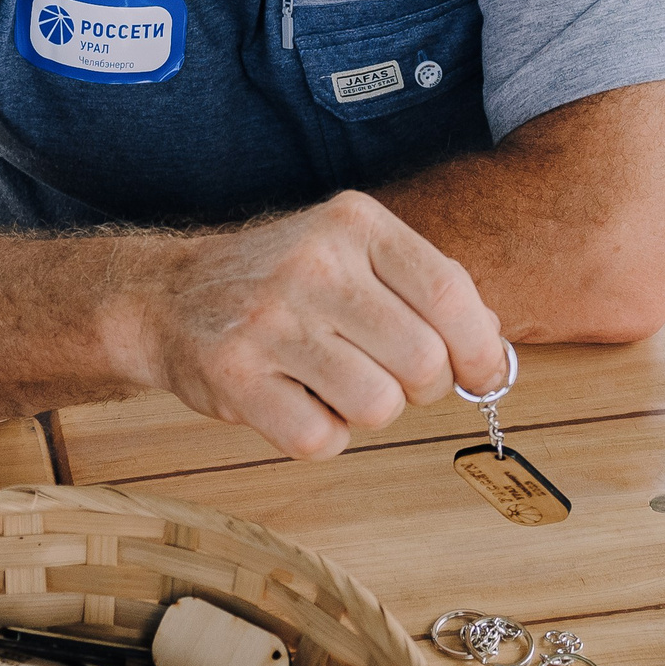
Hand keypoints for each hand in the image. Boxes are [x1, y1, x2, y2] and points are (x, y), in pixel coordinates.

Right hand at [122, 191, 507, 459]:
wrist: (170, 296)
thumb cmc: (286, 283)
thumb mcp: (354, 253)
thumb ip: (425, 291)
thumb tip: (494, 352)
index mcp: (355, 224)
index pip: (449, 291)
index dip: (481, 348)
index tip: (483, 376)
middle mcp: (313, 263)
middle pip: (423, 359)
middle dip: (424, 387)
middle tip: (394, 378)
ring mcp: (270, 320)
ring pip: (377, 405)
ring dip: (370, 412)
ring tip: (337, 385)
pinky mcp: (235, 378)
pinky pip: (320, 440)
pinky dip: (322, 437)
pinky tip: (298, 402)